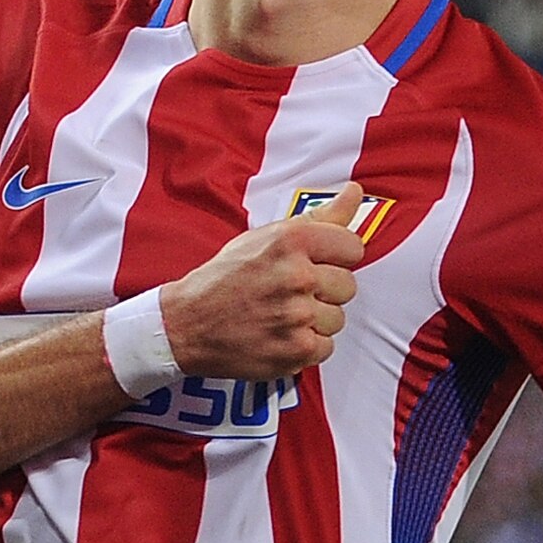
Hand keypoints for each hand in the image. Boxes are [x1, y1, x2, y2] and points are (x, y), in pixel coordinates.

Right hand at [158, 183, 368, 379]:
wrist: (186, 323)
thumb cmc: (225, 277)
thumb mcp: (267, 236)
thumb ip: (320, 217)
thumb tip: (356, 192)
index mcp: (291, 240)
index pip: (353, 247)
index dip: (336, 258)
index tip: (317, 265)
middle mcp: (296, 276)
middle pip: (348, 286)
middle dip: (324, 291)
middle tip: (290, 293)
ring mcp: (297, 316)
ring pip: (337, 318)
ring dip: (315, 320)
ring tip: (282, 315)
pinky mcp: (296, 350)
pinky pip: (326, 347)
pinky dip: (305, 345)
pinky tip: (280, 335)